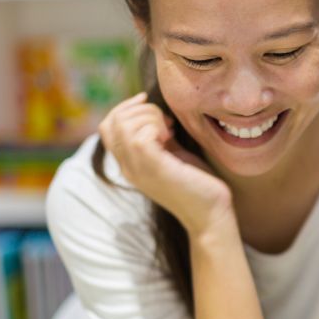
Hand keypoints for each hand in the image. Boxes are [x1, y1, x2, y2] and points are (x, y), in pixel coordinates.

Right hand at [99, 92, 235, 236]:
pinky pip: (140, 136)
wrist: (211, 214)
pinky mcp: (155, 169)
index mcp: (129, 163)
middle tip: (167, 122)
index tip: (149, 103)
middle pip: (112, 121)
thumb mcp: (173, 154)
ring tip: (170, 130)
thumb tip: (155, 112)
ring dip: (150, 116)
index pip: (107, 126)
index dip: (126, 107)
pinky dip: (156, 126)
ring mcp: (138, 169)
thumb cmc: (197, 183)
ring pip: (124, 125)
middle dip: (142, 109)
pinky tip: (171, 137)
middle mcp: (128, 167)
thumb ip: (159, 137)